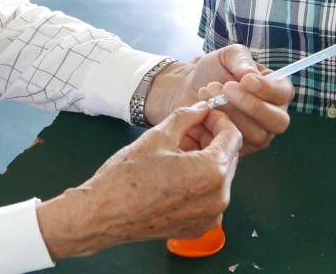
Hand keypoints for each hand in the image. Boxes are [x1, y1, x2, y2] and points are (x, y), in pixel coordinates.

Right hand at [36, 103, 241, 259]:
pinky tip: (176, 172)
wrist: (102, 215)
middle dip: (212, 139)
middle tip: (190, 129)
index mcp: (212, 172)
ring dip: (205, 160)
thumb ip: (187, 117)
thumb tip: (201, 108)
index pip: (232, 137)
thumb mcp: (158, 136)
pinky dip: (199, 182)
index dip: (220, 120)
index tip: (206, 114)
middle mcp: (218, 198)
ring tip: (178, 150)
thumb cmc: (125, 178)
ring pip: (219, 178)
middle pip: (229, 157)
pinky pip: (209, 198)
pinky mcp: (198, 228)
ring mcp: (210, 216)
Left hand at [146, 45, 293, 154]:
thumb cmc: (214, 70)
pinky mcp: (241, 148)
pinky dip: (217, 128)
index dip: (267, 88)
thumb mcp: (227, 56)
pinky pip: (235, 144)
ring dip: (231, 114)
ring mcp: (259, 135)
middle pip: (278, 121)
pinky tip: (203, 112)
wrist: (190, 89)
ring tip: (209, 93)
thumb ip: (241, 59)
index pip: (283, 92)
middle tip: (227, 89)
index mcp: (276, 90)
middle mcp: (273, 115)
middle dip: (252, 106)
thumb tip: (250, 74)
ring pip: (256, 134)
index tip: (246, 81)